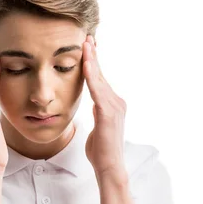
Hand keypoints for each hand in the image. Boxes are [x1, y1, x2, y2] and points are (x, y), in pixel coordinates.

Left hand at [83, 35, 127, 180]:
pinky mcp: (108, 113)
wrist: (109, 166)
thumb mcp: (98, 127)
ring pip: (99, 79)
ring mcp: (114, 106)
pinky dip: (91, 76)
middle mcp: (117, 102)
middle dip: (93, 56)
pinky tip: (86, 64)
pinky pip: (97, 90)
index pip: (101, 80)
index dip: (94, 64)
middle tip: (87, 37)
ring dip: (92, 61)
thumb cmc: (101, 151)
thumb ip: (97, 114)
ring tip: (85, 44)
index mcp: (112, 105)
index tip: (88, 48)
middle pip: (101, 75)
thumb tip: (94, 106)